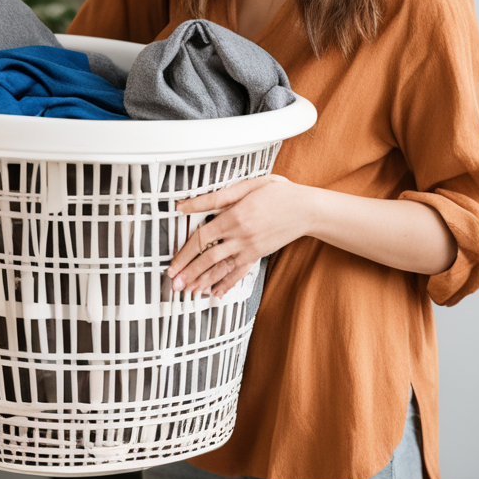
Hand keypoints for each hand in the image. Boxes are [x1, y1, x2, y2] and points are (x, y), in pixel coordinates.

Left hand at [168, 174, 311, 297]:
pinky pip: (239, 272)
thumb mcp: (244, 186)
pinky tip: (215, 292)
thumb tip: (185, 204)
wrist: (306, 209)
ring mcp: (250, 248)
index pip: (201, 238)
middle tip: (174, 283)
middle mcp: (241, 236)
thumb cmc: (277, 193)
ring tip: (188, 291)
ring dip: (202, 281)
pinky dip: (226, 284)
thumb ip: (213, 198)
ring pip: (221, 269)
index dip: (183, 252)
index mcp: (234, 216)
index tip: (172, 262)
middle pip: (208, 258)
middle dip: (188, 273)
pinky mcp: (257, 255)